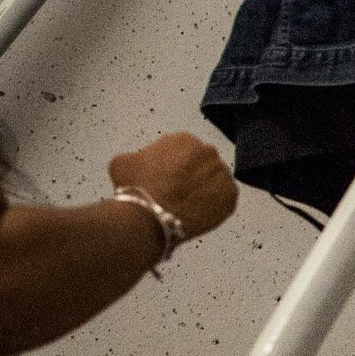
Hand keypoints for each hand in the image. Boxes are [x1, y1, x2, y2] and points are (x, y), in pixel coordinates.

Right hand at [108, 133, 236, 241]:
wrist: (151, 215)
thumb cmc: (137, 188)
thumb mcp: (123, 162)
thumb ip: (139, 156)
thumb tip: (141, 163)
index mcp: (184, 139)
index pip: (183, 150)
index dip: (172, 165)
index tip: (166, 177)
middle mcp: (208, 152)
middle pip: (201, 164)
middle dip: (191, 176)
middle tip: (177, 191)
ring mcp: (222, 174)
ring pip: (214, 181)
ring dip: (203, 190)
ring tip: (185, 204)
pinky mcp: (231, 197)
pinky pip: (224, 199)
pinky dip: (214, 206)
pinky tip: (196, 212)